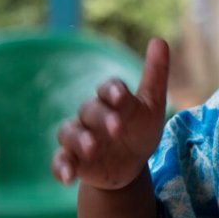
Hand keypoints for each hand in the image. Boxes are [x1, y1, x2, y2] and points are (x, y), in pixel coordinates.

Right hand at [52, 38, 170, 190]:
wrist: (130, 164)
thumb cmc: (141, 128)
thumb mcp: (153, 104)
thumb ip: (155, 74)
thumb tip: (159, 39)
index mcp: (112, 99)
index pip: (108, 89)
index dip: (113, 91)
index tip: (122, 96)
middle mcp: (91, 115)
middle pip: (89, 111)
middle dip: (101, 118)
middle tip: (116, 128)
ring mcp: (79, 137)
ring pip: (69, 133)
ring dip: (79, 140)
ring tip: (92, 148)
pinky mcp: (72, 160)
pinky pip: (59, 161)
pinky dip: (61, 168)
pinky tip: (68, 177)